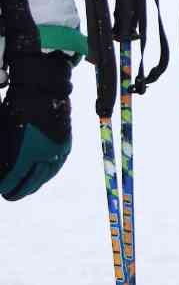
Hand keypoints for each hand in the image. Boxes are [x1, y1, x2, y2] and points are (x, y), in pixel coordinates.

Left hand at [0, 54, 71, 200]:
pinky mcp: (65, 142)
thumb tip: (4, 175)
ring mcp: (59, 148)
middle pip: (35, 180)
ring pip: (48, 174)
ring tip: (27, 189)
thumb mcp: (6, 132)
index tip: (3, 193)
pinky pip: (57, 164)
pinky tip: (42, 175)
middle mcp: (48, 153)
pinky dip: (48, 173)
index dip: (9, 187)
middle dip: (22, 190)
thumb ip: (5, 155)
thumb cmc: (18, 107)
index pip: (17, 178)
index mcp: (31, 151)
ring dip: (36, 183)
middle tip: (11, 196)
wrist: (43, 89)